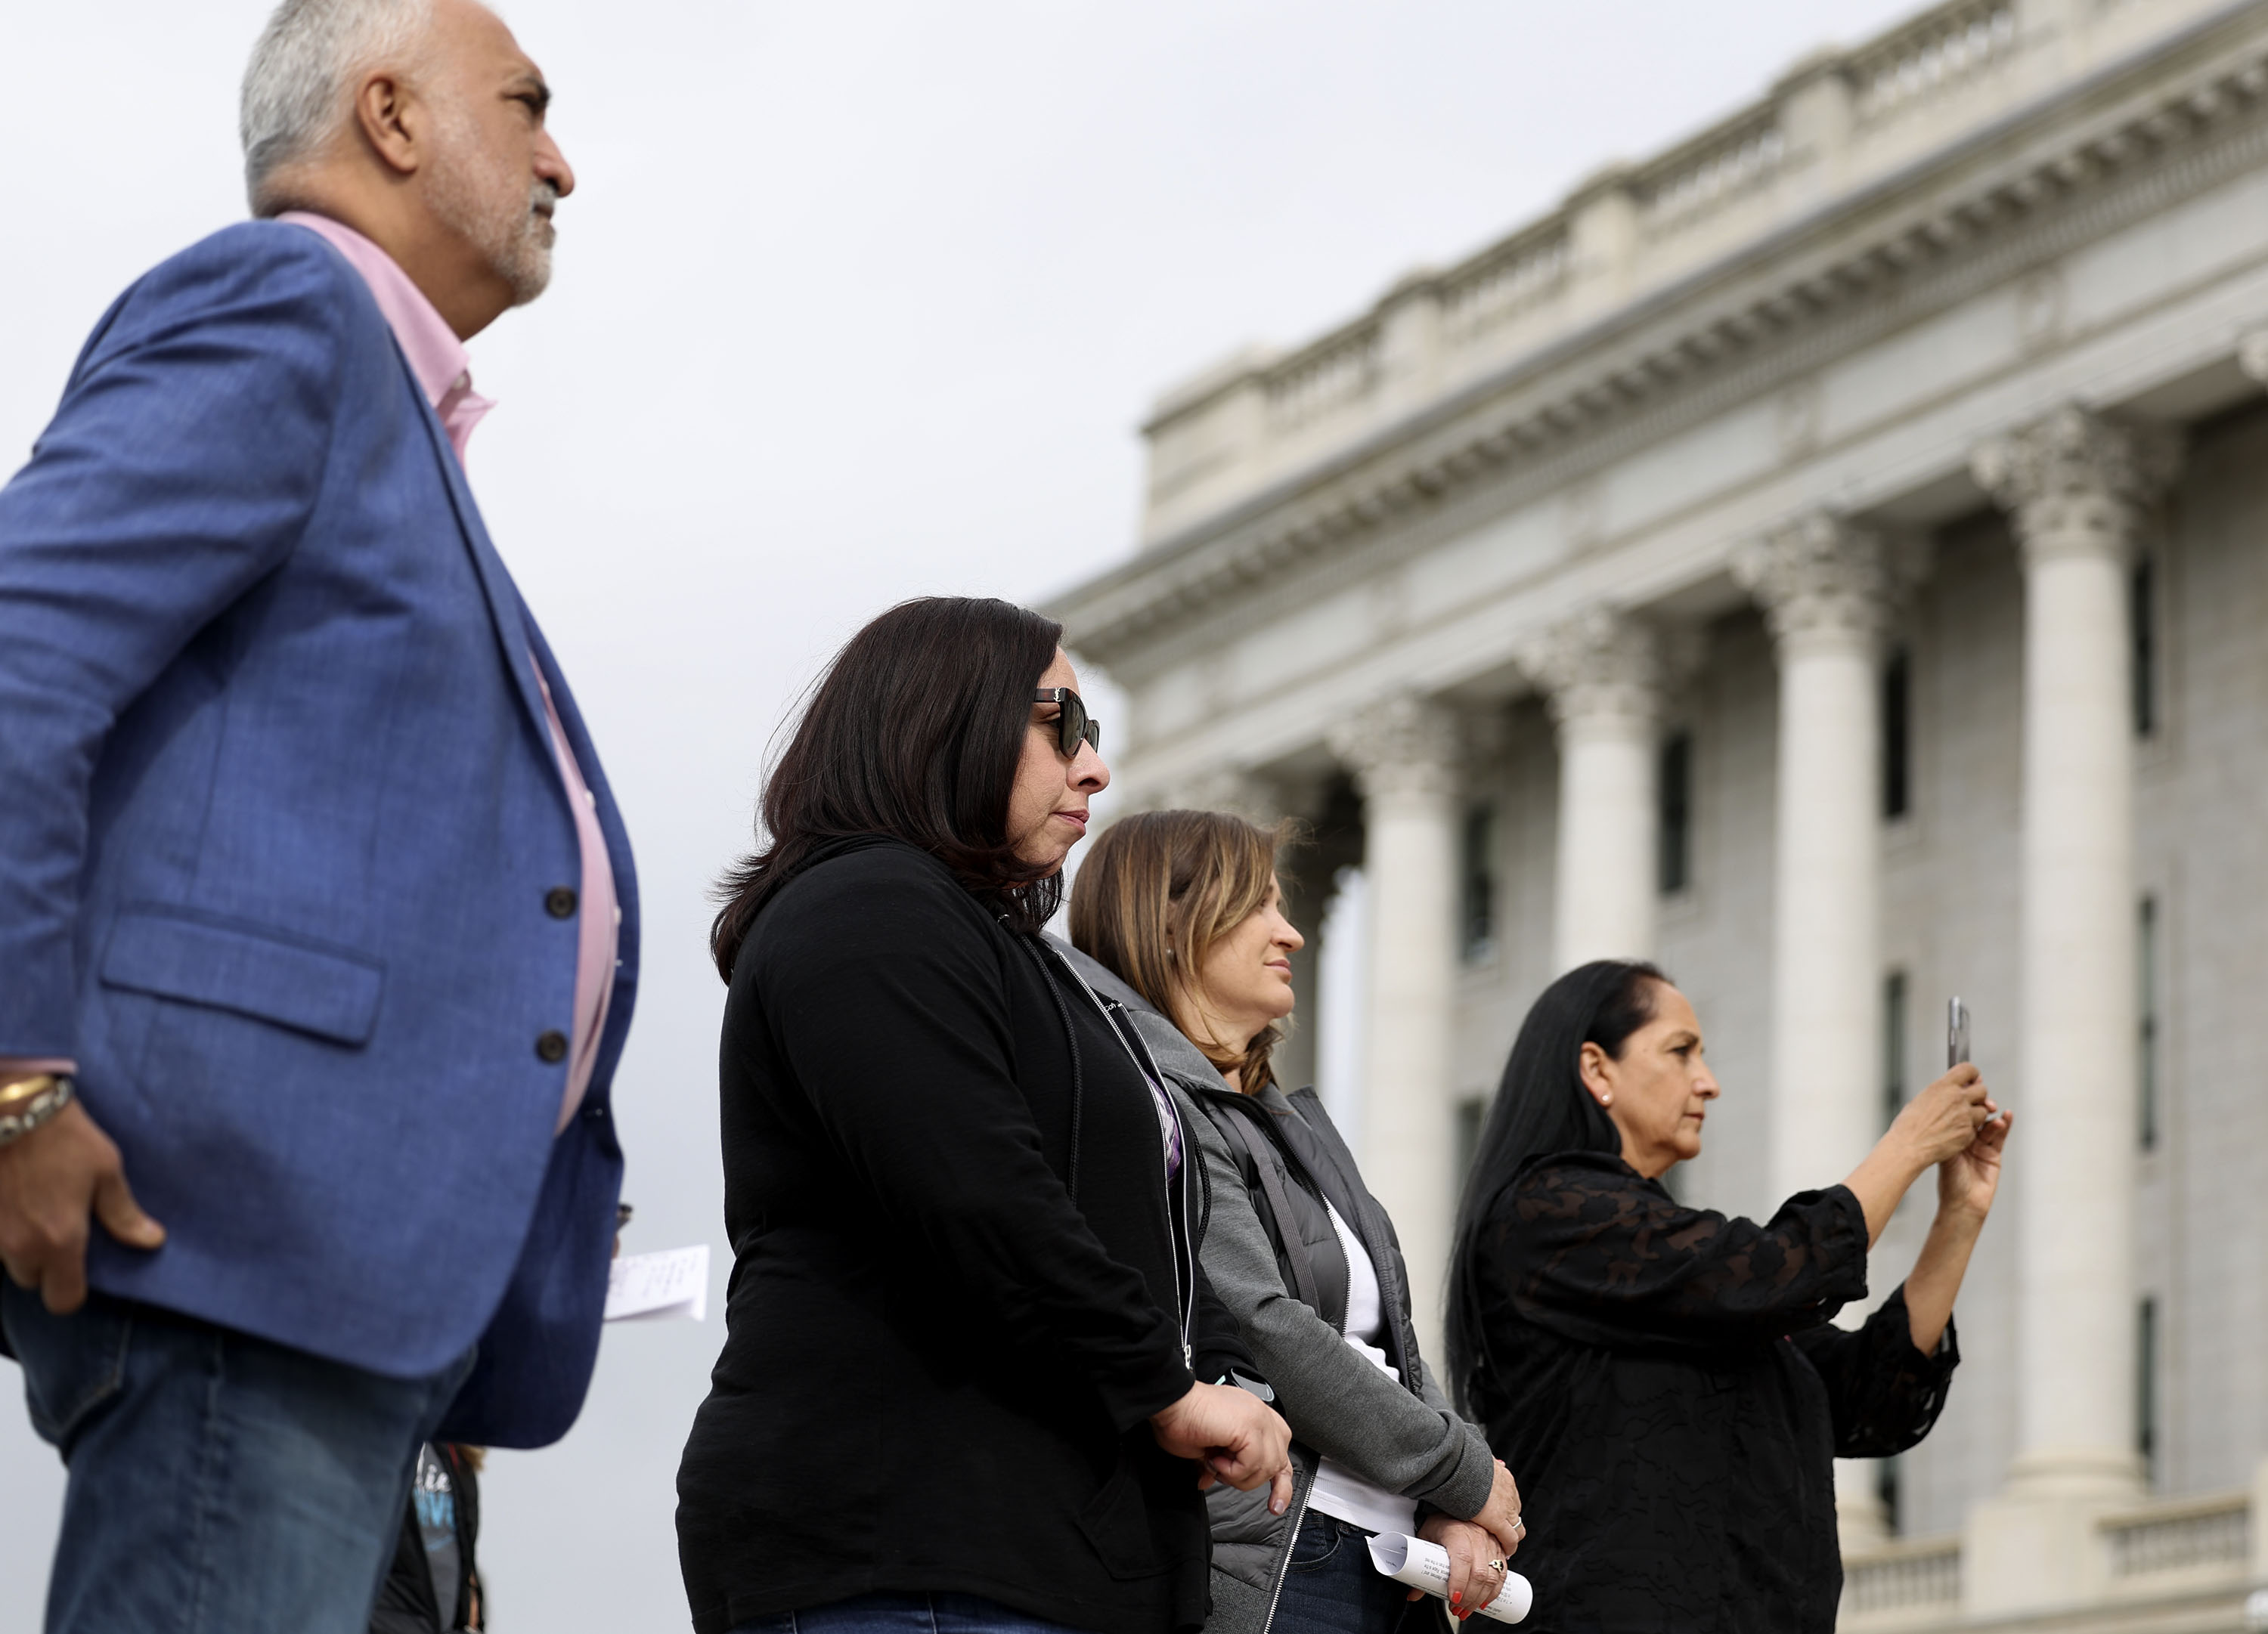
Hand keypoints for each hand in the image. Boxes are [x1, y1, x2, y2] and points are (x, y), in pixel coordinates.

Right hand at [0, 1099, 164, 1311]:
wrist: (10, 1109)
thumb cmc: (64, 1139)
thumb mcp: (106, 1171)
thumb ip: (123, 1214)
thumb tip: (152, 1242)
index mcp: (60, 1241)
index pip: (63, 1300)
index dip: (72, 1291)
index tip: (80, 1270)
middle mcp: (20, 1246)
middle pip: (32, 1280)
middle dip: (45, 1265)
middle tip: (60, 1231)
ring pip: (8, 1261)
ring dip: (22, 1246)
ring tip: (37, 1210)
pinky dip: (4, 1229)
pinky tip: (15, 1202)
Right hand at [1149, 1381, 1293, 1514]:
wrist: (1171, 1404)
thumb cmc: (1182, 1419)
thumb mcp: (1206, 1448)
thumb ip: (1219, 1463)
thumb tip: (1212, 1479)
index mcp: (1254, 1418)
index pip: (1281, 1452)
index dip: (1280, 1481)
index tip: (1275, 1504)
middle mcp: (1261, 1415)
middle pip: (1278, 1464)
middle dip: (1250, 1480)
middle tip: (1221, 1471)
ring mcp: (1259, 1419)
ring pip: (1267, 1468)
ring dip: (1237, 1475)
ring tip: (1215, 1462)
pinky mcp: (1251, 1426)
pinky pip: (1253, 1464)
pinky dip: (1232, 1470)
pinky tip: (1215, 1458)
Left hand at [1417, 1513, 1509, 1616]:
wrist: (1457, 1505)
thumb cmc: (1439, 1522)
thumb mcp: (1426, 1539)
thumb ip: (1420, 1568)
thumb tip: (1413, 1594)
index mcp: (1457, 1531)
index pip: (1462, 1558)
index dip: (1459, 1581)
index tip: (1453, 1598)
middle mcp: (1477, 1536)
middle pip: (1479, 1572)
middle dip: (1469, 1597)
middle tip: (1456, 1609)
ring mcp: (1490, 1542)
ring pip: (1492, 1576)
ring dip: (1481, 1598)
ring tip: (1466, 1609)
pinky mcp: (1499, 1549)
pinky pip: (1502, 1573)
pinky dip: (1495, 1591)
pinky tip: (1484, 1601)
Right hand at [1468, 1458, 1525, 1560]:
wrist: (1460, 1466)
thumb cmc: (1461, 1461)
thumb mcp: (1474, 1458)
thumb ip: (1481, 1464)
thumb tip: (1485, 1460)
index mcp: (1502, 1476)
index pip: (1510, 1496)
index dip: (1505, 1507)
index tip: (1500, 1513)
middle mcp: (1508, 1491)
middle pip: (1515, 1511)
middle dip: (1509, 1521)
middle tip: (1502, 1530)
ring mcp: (1506, 1507)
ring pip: (1516, 1526)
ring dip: (1510, 1534)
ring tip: (1504, 1542)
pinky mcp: (1499, 1521)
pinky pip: (1510, 1538)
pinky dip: (1509, 1545)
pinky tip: (1507, 1551)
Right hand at [1889, 1064, 1996, 1170]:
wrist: (1908, 1146)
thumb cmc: (1908, 1125)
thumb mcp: (1921, 1099)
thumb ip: (1941, 1092)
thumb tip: (1951, 1087)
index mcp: (1943, 1086)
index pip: (1969, 1070)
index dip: (1973, 1075)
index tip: (1972, 1080)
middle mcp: (1957, 1098)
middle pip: (1982, 1090)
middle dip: (1978, 1096)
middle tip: (1970, 1102)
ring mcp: (1964, 1116)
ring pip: (1983, 1111)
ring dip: (1976, 1115)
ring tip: (1959, 1121)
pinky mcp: (1968, 1132)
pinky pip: (1976, 1129)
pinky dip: (1968, 1131)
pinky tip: (1954, 1134)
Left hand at [1936, 1105, 2011, 1222]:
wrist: (1962, 1203)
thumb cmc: (1949, 1181)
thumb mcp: (1945, 1154)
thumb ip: (1948, 1136)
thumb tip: (1944, 1112)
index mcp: (1950, 1137)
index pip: (1957, 1114)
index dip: (1962, 1101)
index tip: (1966, 1086)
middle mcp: (1965, 1139)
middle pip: (1974, 1116)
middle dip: (1979, 1104)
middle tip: (1981, 1096)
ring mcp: (1980, 1146)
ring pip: (1988, 1124)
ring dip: (1992, 1115)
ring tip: (1993, 1109)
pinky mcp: (1994, 1154)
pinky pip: (2000, 1136)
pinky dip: (2004, 1125)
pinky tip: (2006, 1116)